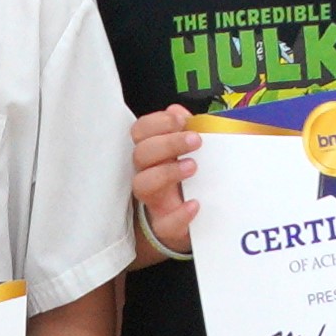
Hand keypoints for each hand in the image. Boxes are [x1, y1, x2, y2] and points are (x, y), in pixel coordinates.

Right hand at [128, 108, 202, 257]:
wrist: (195, 223)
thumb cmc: (190, 181)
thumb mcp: (190, 153)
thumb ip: (186, 130)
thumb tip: (178, 110)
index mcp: (154, 153)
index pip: (140, 131)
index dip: (157, 122)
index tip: (181, 120)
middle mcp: (148, 174)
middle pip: (140, 154)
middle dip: (167, 143)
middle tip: (196, 140)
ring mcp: (155, 201)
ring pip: (142, 185)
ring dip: (166, 172)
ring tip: (193, 167)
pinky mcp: (166, 226)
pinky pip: (165, 223)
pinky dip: (180, 213)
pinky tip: (195, 204)